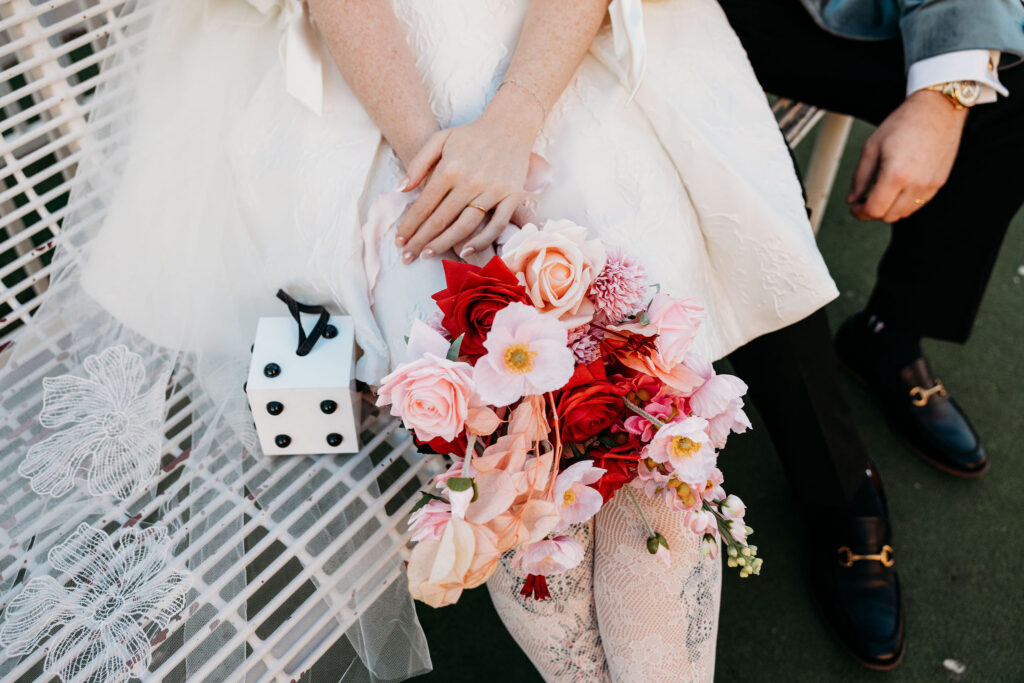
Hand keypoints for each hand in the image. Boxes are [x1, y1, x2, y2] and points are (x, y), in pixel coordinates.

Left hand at [395, 89, 542, 262]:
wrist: (510, 125)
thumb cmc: (470, 135)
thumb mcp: (440, 139)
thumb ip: (418, 163)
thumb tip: (401, 190)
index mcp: (450, 168)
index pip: (424, 204)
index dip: (409, 225)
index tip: (399, 240)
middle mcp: (471, 182)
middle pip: (440, 220)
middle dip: (420, 240)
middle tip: (407, 257)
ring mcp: (493, 191)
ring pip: (465, 226)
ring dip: (444, 244)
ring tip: (428, 255)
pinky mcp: (512, 197)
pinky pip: (496, 226)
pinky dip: (481, 241)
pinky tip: (465, 250)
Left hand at [847, 89, 967, 222]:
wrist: (938, 109)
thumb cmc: (905, 122)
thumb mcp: (872, 147)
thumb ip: (860, 177)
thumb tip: (852, 198)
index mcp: (896, 175)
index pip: (875, 209)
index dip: (860, 212)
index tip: (854, 208)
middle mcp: (916, 184)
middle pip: (889, 216)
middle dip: (873, 211)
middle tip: (864, 201)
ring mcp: (931, 185)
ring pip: (904, 213)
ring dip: (889, 209)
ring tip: (880, 194)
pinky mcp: (940, 182)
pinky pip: (918, 204)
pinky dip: (904, 203)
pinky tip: (897, 189)